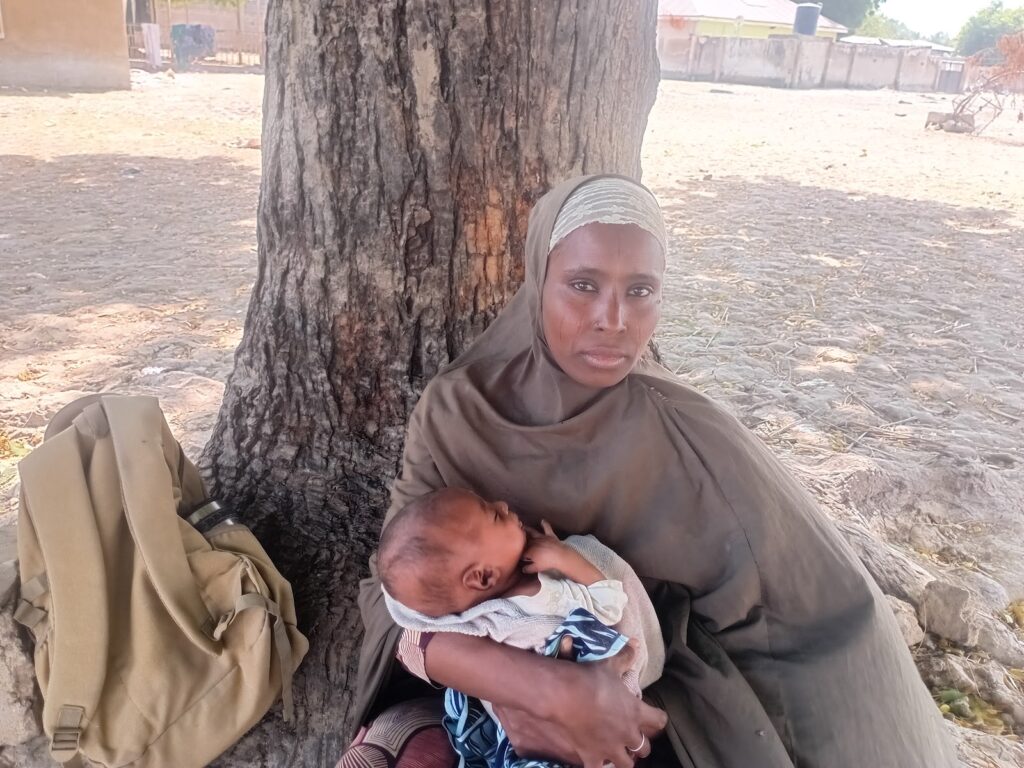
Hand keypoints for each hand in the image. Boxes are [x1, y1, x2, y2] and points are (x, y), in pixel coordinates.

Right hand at [492, 643, 666, 767]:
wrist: (566, 696)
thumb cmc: (591, 679)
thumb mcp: (609, 665)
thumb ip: (624, 657)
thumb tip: (636, 644)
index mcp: (636, 712)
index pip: (659, 720)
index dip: (659, 718)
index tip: (656, 716)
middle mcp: (627, 735)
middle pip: (644, 748)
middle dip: (640, 744)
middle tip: (633, 738)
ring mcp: (610, 749)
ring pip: (627, 764)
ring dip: (625, 759)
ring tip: (618, 753)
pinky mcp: (592, 758)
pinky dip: (600, 767)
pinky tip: (597, 762)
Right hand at [522, 520, 573, 575]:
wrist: (560, 556)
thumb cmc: (547, 563)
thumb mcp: (536, 568)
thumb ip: (528, 568)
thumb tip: (523, 569)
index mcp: (529, 550)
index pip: (522, 552)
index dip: (520, 554)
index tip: (519, 556)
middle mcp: (534, 542)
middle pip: (526, 541)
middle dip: (521, 541)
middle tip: (517, 539)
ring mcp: (542, 537)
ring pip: (533, 532)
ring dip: (527, 529)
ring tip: (522, 526)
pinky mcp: (550, 535)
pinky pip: (547, 528)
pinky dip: (545, 524)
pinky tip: (542, 520)